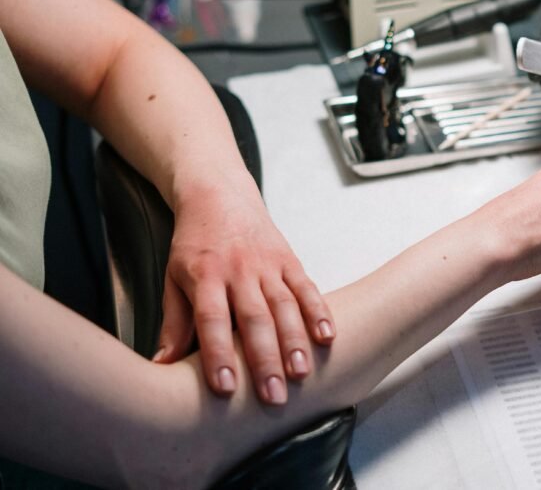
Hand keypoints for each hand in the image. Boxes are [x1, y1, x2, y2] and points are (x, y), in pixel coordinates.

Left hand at [154, 178, 334, 404]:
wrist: (219, 195)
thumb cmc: (195, 243)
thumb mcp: (173, 278)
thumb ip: (174, 322)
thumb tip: (162, 365)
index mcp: (205, 276)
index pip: (211, 319)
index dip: (218, 354)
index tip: (225, 387)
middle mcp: (238, 270)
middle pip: (254, 318)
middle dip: (265, 359)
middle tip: (272, 395)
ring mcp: (267, 264)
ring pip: (285, 306)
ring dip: (295, 341)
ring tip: (301, 372)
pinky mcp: (288, 259)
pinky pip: (306, 287)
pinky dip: (318, 312)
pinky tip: (328, 336)